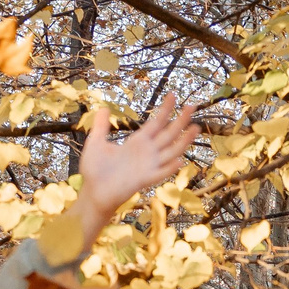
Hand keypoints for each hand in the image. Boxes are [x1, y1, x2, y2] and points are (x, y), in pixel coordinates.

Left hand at [75, 94, 198, 234]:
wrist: (93, 193)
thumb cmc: (95, 170)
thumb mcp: (96, 143)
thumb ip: (101, 127)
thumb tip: (104, 109)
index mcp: (138, 142)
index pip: (156, 123)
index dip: (165, 109)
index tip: (172, 95)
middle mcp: (147, 152)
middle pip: (168, 133)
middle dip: (180, 120)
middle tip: (192, 106)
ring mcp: (148, 166)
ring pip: (171, 151)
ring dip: (183, 141)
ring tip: (195, 128)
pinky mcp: (144, 180)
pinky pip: (160, 173)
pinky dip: (169, 168)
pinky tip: (179, 161)